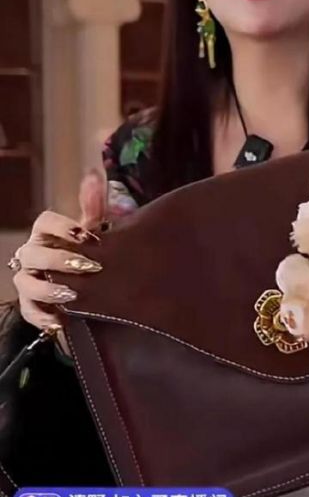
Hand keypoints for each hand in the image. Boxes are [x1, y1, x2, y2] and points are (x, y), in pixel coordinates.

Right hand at [12, 169, 106, 330]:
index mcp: (47, 234)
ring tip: (71, 294)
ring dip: (47, 289)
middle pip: (33, 253)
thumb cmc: (88, 254)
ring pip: (25, 283)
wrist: (89, 289)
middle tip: (87, 267)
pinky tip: (59, 321)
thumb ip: (94, 205)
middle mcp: (32, 255)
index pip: (44, 222)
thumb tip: (94, 174)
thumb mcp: (94, 231)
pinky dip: (42, 317)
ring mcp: (29, 280)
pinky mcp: (32, 306)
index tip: (86, 236)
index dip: (62, 227)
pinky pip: (29, 312)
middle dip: (58, 260)